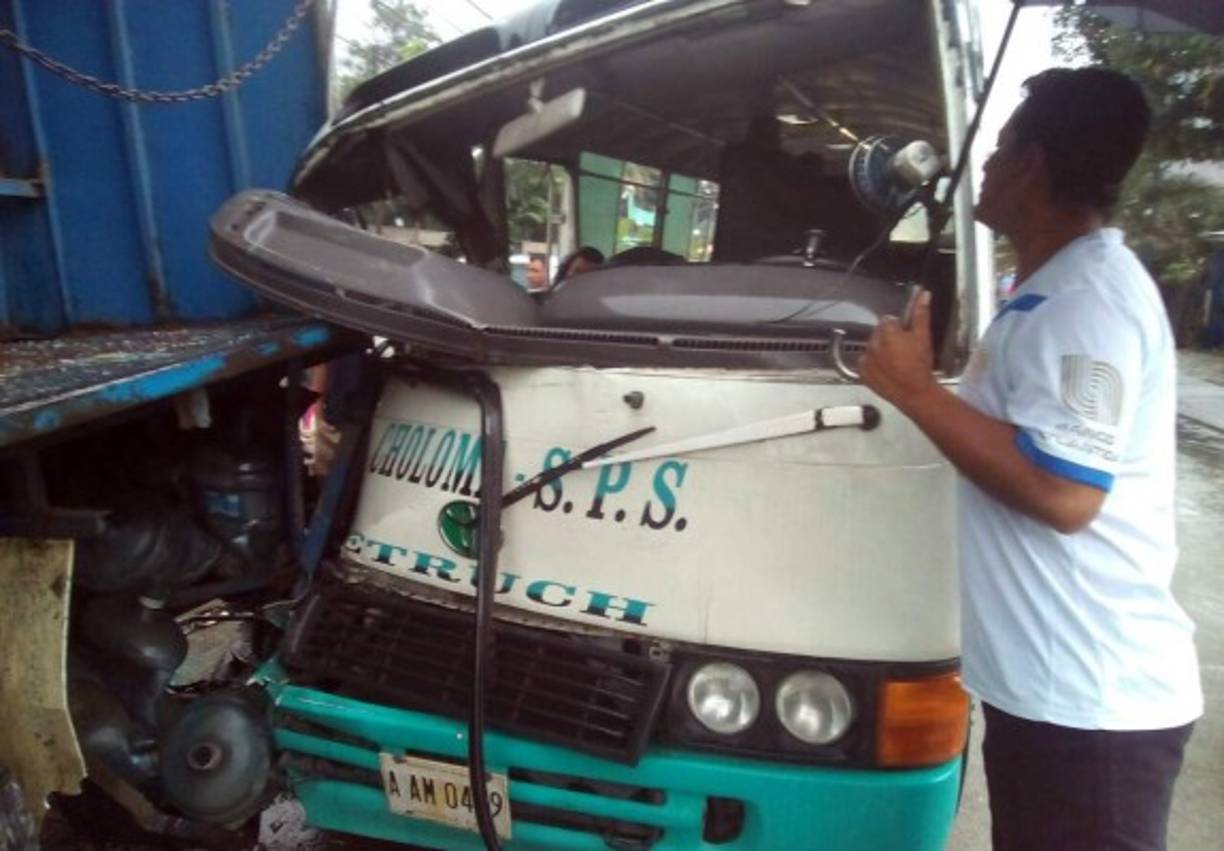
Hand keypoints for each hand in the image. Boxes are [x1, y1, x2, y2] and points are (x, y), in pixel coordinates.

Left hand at [860, 290, 939, 412]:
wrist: (914, 393)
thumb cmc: (920, 364)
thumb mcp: (923, 337)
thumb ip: (921, 314)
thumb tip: (923, 294)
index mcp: (886, 332)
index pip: (888, 321)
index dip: (898, 327)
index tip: (906, 336)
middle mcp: (872, 344)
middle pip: (878, 334)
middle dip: (888, 338)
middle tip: (902, 350)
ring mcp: (865, 360)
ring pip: (872, 348)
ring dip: (880, 351)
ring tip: (895, 362)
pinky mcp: (863, 374)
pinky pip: (866, 363)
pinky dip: (874, 365)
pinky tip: (886, 370)